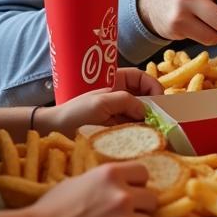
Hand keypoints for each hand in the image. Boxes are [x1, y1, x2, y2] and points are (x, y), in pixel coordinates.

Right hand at [25, 161, 156, 216]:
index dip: (137, 183)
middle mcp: (123, 195)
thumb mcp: (80, 180)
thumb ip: (106, 181)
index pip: (144, 173)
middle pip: (151, 199)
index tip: (129, 191)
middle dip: (140, 207)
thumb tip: (123, 184)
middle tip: (122, 214)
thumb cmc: (53, 208)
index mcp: (112, 174)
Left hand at [42, 69, 160, 135]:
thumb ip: (126, 101)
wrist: (54, 132)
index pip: (144, 79)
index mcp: (117, 82)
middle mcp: (121, 95)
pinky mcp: (117, 127)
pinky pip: (135, 126)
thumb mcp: (101, 103)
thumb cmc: (75, 113)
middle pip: (147, 96)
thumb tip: (147, 111)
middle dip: (155, 106)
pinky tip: (144, 137)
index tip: (160, 102)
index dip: (155, 87)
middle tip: (161, 120)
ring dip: (149, 120)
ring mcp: (119, 111)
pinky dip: (141, 131)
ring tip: (154, 130)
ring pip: (143, 113)